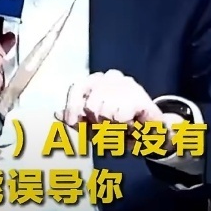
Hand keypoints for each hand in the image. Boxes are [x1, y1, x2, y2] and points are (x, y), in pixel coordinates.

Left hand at [56, 70, 176, 151]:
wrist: (153, 133)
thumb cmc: (120, 127)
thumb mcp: (93, 127)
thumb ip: (76, 120)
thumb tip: (57, 113)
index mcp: (97, 80)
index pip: (76, 89)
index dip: (72, 109)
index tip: (74, 124)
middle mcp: (109, 77)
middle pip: (89, 106)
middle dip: (96, 125)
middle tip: (109, 130)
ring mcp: (125, 84)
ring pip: (104, 113)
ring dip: (112, 129)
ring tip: (122, 128)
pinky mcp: (138, 94)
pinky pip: (119, 118)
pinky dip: (124, 128)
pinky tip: (132, 125)